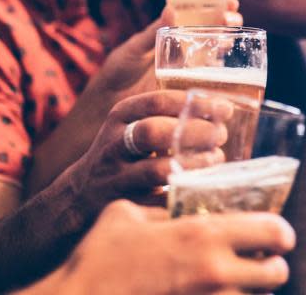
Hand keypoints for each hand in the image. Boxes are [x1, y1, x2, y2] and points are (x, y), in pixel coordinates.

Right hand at [22, 201, 294, 293]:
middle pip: (278, 274)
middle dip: (273, 265)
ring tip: (234, 277)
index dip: (280, 231)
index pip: (275, 231)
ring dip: (253, 287)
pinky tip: (213, 292)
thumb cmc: (98, 256)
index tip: (274, 231)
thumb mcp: (127, 214)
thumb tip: (170, 201)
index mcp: (203, 235)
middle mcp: (216, 272)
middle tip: (259, 258)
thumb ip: (159, 206)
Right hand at [66, 90, 228, 207]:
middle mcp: (115, 144)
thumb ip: (165, 111)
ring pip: (156, 170)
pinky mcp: (125, 204)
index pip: (157, 101)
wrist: (82, 193)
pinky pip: (159, 202)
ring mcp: (117, 177)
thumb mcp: (131, 122)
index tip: (223, 108)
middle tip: (221, 134)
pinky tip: (204, 186)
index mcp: (120, 116)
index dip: (193, 103)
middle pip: (154, 132)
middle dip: (194, 132)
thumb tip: (218, 103)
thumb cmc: (121, 152)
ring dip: (193, 164)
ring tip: (217, 159)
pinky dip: (184, 193)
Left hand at [81, 0, 242, 109]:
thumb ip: (152, 33)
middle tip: (233, 17)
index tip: (229, 0)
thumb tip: (171, 8)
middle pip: (216, 34)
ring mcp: (189, 73)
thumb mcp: (134, 49)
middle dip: (230, 23)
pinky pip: (210, 83)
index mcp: (172, 37)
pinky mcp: (188, 93)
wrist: (108, 106)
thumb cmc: (117, 73)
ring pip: (217, 56)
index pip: (199, 18)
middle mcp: (185, 53)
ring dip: (229, 45)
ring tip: (232, 38)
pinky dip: (224, 77)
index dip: (217, 7)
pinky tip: (231, 72)